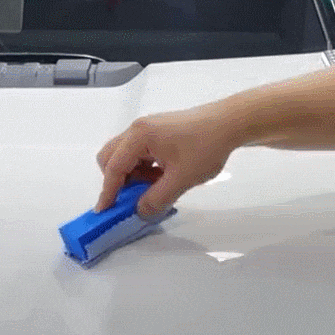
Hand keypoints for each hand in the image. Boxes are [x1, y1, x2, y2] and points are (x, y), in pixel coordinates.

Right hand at [94, 105, 239, 217]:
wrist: (230, 123)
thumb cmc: (206, 147)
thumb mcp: (181, 179)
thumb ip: (156, 199)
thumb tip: (139, 211)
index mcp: (139, 137)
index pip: (114, 167)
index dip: (108, 192)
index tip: (104, 211)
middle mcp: (138, 129)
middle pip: (111, 157)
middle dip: (117, 180)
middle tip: (134, 196)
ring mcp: (147, 128)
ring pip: (125, 155)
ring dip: (133, 174)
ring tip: (156, 186)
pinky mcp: (158, 131)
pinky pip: (139, 152)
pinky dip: (143, 167)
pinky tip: (163, 175)